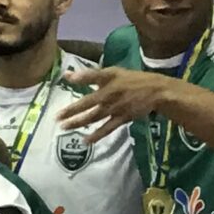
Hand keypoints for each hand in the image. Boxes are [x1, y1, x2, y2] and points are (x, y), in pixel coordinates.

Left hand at [58, 66, 177, 142]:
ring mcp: (116, 107)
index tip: (67, 78)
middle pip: (88, 102)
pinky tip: (86, 141)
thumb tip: (67, 75)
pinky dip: (97, 135)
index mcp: (109, 78)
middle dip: (72, 110)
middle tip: (57, 118)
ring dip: (79, 123)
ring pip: (94, 116)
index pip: (94, 76)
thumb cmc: (131, 80)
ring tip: (64, 127)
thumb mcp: (113, 72)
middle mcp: (110, 93)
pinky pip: (107, 128)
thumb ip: (90, 75)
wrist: (157, 91)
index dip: (82, 76)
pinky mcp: (122, 118)